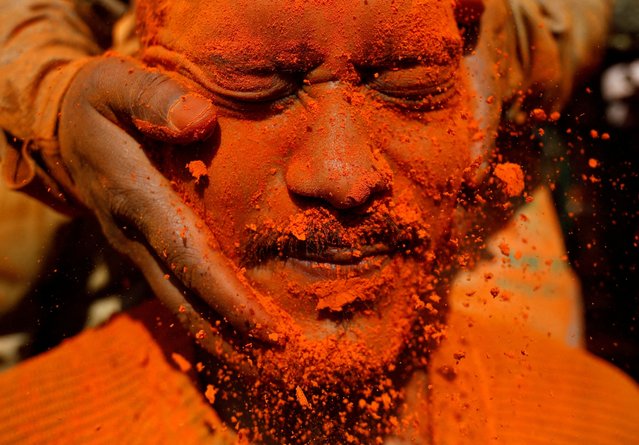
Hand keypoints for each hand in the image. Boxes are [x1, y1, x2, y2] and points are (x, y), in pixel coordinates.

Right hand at [53, 55, 281, 343]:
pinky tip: (238, 330)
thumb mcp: (116, 83)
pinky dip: (208, 315)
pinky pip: (177, 290)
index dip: (228, 296)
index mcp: (136, 197)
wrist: (57, 128)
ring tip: (268, 360)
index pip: (189, 257)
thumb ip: (154, 97)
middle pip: (187, 298)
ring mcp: (137, 247)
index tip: (268, 328)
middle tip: (284, 359)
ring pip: (181, 304)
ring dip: (222, 335)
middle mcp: (135, 235)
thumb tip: (200, 119)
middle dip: (233, 333)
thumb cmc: (96, 102)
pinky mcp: (143, 249)